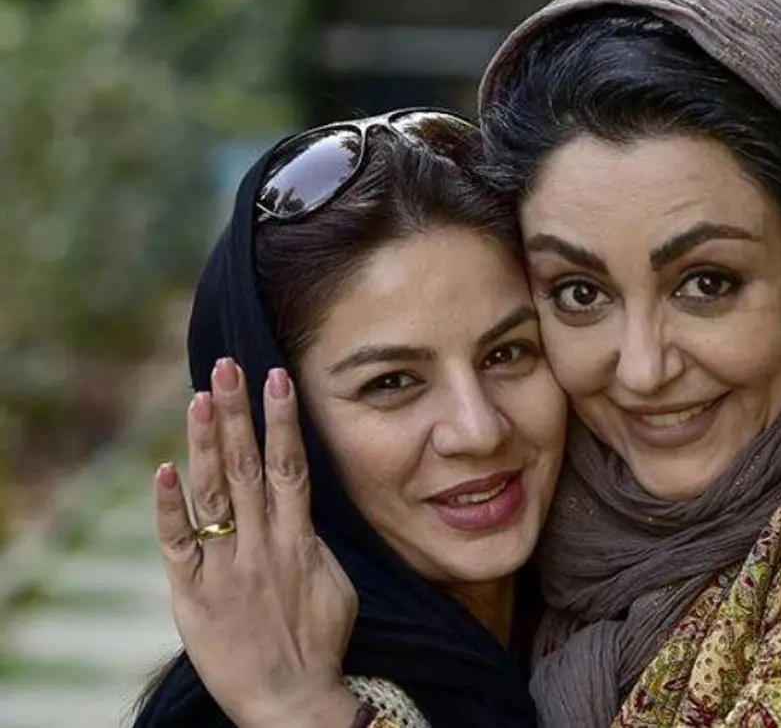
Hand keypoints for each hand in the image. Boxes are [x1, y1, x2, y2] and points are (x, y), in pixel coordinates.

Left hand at [155, 358, 359, 727]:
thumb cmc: (321, 643)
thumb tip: (306, 511)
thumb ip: (316, 543)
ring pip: (216, 493)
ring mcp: (226, 567)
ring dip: (207, 443)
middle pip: (250, 466)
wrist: (292, 700)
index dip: (282, 420)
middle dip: (238, 413)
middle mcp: (263, 545)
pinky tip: (162, 471)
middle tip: (228, 367)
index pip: (291, 467)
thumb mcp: (335, 585)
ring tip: (200, 397)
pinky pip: (179, 544)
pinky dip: (169, 508)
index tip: (276, 377)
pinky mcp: (192, 594)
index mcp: (300, 541)